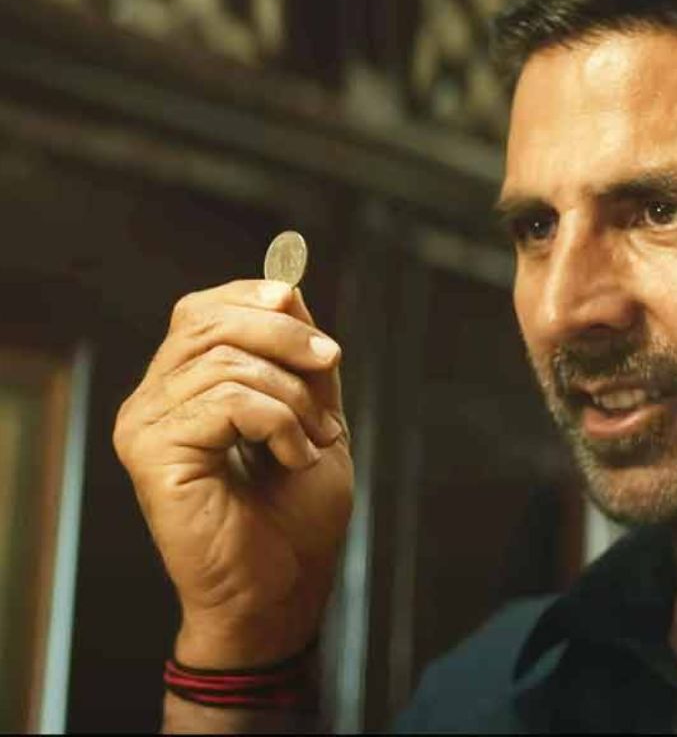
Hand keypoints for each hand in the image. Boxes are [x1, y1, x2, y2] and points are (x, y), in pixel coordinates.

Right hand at [113, 280, 352, 667]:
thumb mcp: (313, 415)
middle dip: (286, 336)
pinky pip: (226, 400)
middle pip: (210, 321)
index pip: (202, 309)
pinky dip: (278, 422)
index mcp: (183, 387)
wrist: (282, 591)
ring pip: (226, 361)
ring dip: (292, 396)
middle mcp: (153, 401)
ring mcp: (145, 425)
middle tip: (331, 365)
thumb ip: (298, 359)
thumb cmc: (295, 516)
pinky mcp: (151, 452)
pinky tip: (293, 457)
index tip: (306, 319)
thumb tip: (290, 285)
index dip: (256, 297)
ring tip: (314, 440)